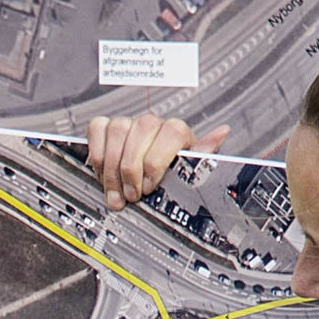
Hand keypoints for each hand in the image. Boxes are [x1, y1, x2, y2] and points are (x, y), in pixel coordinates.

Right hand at [83, 114, 230, 210]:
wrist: (143, 178)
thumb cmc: (166, 175)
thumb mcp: (188, 171)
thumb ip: (202, 155)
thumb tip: (221, 132)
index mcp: (176, 132)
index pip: (171, 132)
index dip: (157, 161)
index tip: (150, 185)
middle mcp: (152, 124)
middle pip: (141, 131)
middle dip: (132, 169)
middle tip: (132, 194)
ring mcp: (128, 124)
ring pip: (118, 130)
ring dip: (112, 167)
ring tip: (116, 193)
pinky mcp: (106, 128)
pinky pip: (98, 128)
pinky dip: (97, 152)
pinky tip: (102, 172)